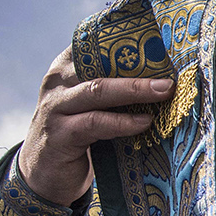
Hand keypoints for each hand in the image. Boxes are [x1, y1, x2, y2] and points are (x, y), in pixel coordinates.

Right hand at [18, 47, 171, 205]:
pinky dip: (121, 122)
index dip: (126, 39)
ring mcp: (54, 108)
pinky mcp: (59, 136)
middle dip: (138, 65)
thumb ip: (115, 89)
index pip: (94, 43)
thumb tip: (163, 77)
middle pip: (99, 64)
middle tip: (170, 71)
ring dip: (135, 90)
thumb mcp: (93, 105)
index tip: (160, 40)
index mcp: (66, 68)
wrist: (46, 176)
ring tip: (164, 91)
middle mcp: (57, 83)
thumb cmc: (79, 134)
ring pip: (98, 90)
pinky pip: (93, 123)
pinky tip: (144, 122)